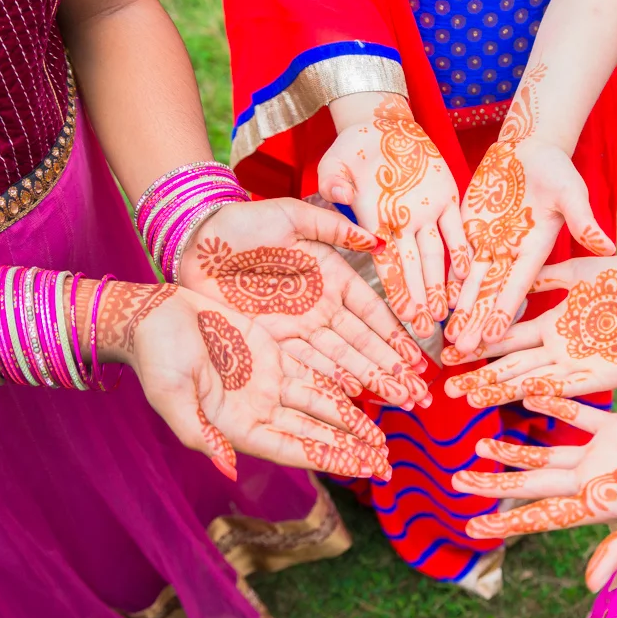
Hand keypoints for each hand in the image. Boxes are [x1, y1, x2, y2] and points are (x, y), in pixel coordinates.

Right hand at [93, 280, 391, 481]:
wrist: (152, 314)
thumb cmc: (156, 356)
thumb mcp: (173, 396)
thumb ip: (200, 434)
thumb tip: (228, 467)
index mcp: (237, 426)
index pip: (295, 449)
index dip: (332, 459)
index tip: (366, 469)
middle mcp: (259, 409)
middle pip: (315, 434)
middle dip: (350, 449)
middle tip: (387, 465)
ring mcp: (268, 382)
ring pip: (321, 406)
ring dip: (352, 423)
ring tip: (383, 438)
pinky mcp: (273, 355)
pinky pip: (315, 374)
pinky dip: (340, 386)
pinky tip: (367, 396)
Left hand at [181, 197, 431, 408]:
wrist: (197, 241)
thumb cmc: (244, 222)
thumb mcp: (293, 217)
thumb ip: (334, 228)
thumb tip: (377, 239)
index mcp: (332, 276)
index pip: (371, 312)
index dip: (395, 335)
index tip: (418, 358)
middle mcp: (321, 306)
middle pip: (362, 343)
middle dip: (391, 368)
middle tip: (419, 392)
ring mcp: (298, 326)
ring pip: (340, 359)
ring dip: (368, 380)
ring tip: (397, 400)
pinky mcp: (272, 340)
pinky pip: (306, 364)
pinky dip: (330, 380)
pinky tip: (354, 396)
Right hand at [319, 93, 466, 339]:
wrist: (380, 126)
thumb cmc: (351, 148)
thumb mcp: (334, 163)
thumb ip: (332, 180)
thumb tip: (336, 192)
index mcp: (374, 224)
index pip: (385, 265)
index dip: (395, 290)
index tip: (402, 316)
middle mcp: (402, 226)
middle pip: (413, 269)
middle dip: (420, 299)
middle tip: (428, 330)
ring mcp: (425, 213)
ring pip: (435, 254)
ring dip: (441, 282)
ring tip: (448, 310)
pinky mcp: (446, 195)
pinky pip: (455, 225)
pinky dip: (461, 246)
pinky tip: (468, 271)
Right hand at [443, 235, 616, 406]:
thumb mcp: (580, 271)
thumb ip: (548, 277)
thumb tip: (517, 270)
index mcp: (552, 325)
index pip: (507, 338)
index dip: (479, 345)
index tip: (450, 350)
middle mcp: (559, 348)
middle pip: (511, 365)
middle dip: (479, 376)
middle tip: (446, 389)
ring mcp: (579, 363)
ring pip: (531, 379)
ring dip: (502, 389)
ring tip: (472, 399)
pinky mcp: (603, 375)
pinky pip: (569, 387)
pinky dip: (545, 392)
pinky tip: (520, 396)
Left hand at [446, 86, 615, 355]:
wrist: (530, 150)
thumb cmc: (556, 169)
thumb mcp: (571, 191)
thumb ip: (582, 220)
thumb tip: (608, 246)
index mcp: (535, 248)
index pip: (517, 284)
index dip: (505, 309)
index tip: (494, 334)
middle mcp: (511, 252)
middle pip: (491, 291)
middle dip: (477, 319)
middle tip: (463, 349)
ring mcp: (489, 243)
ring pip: (471, 281)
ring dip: (460, 307)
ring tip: (447, 336)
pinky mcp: (471, 230)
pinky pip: (457, 259)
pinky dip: (447, 280)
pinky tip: (436, 301)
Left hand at [450, 396, 616, 590]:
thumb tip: (588, 585)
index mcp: (596, 506)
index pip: (540, 516)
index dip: (505, 522)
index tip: (470, 526)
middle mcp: (592, 481)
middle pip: (532, 481)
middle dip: (494, 482)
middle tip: (455, 479)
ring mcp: (602, 453)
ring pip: (546, 448)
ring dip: (514, 446)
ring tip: (479, 441)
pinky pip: (577, 414)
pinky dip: (553, 403)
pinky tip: (527, 395)